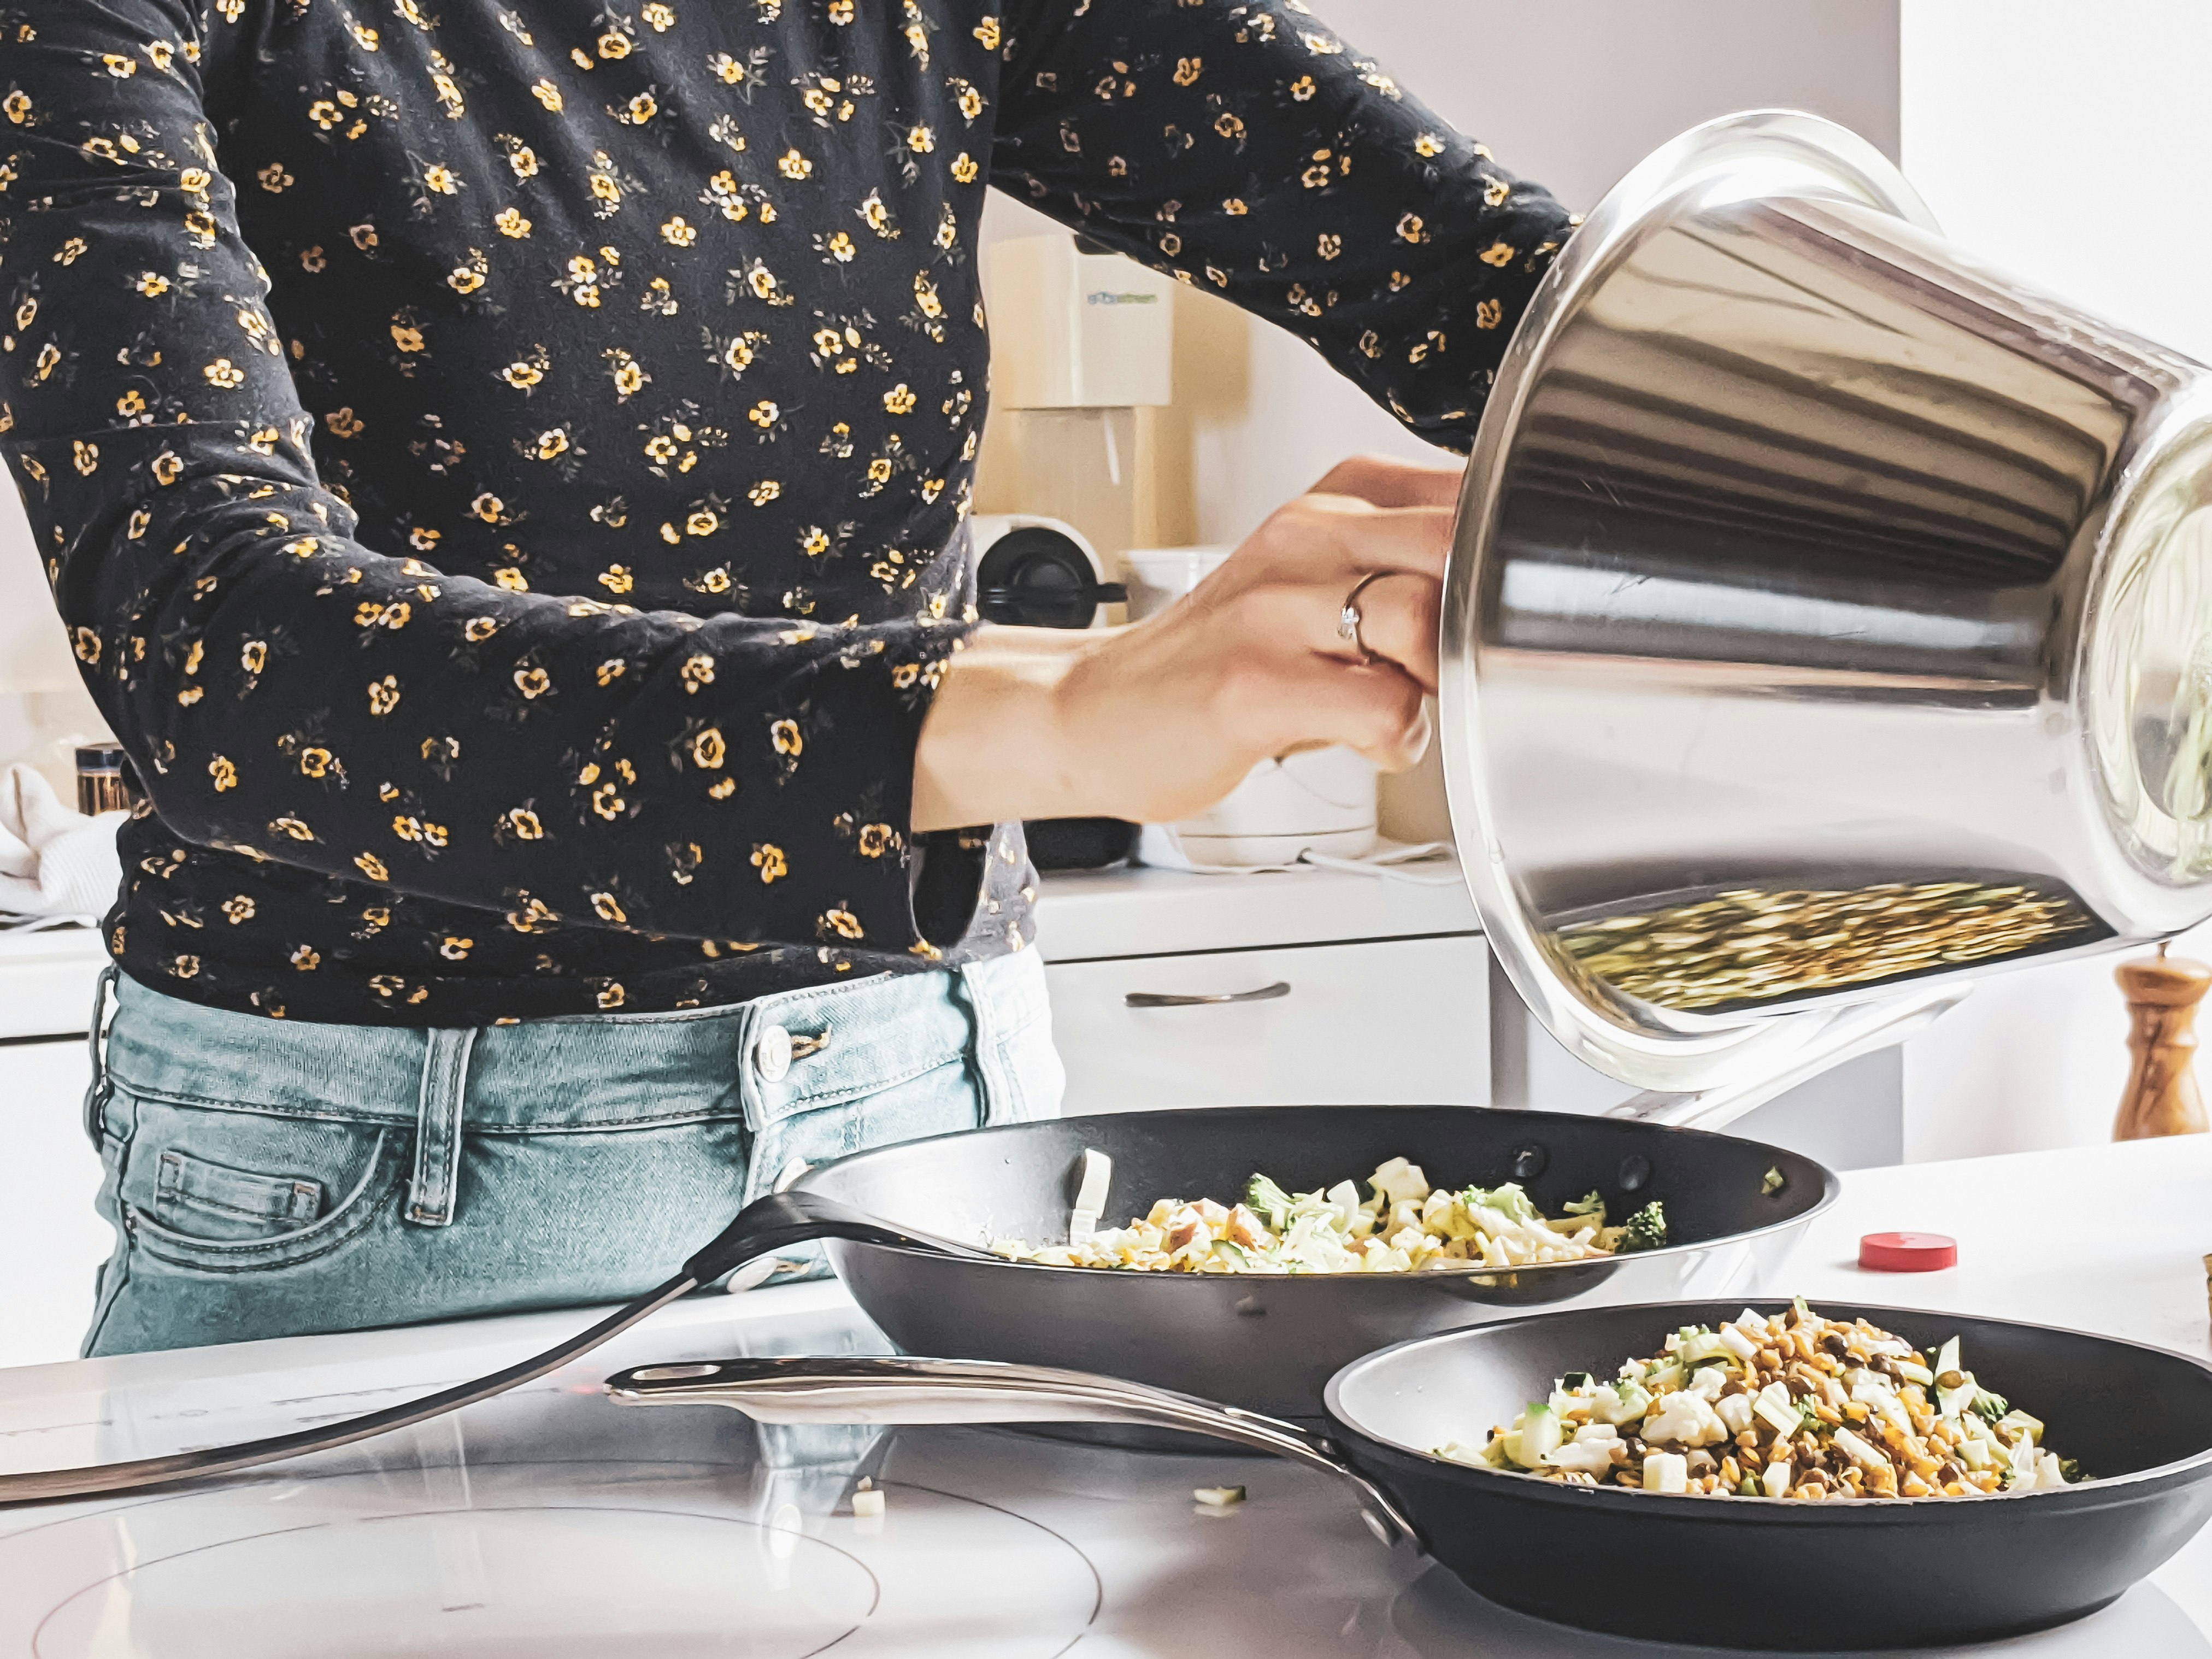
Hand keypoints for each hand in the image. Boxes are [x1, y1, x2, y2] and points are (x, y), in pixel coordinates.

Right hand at [912, 453, 1462, 830]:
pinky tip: (1367, 742)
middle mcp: (1303, 540)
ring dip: (1439, 682)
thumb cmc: (1215, 656)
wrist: (1092, 708)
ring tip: (1405, 704)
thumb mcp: (1308, 578)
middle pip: (1459, 546)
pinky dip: (1400, 740)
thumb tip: (1507, 583)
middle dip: (1483, 617)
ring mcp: (1275, 612)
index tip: (1504, 602)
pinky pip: (1383, 709)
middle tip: (1457, 664)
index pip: (1467, 492)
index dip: (1509, 556)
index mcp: (1331, 503)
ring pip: (1423, 620)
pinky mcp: (1254, 686)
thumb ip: (1399, 566)